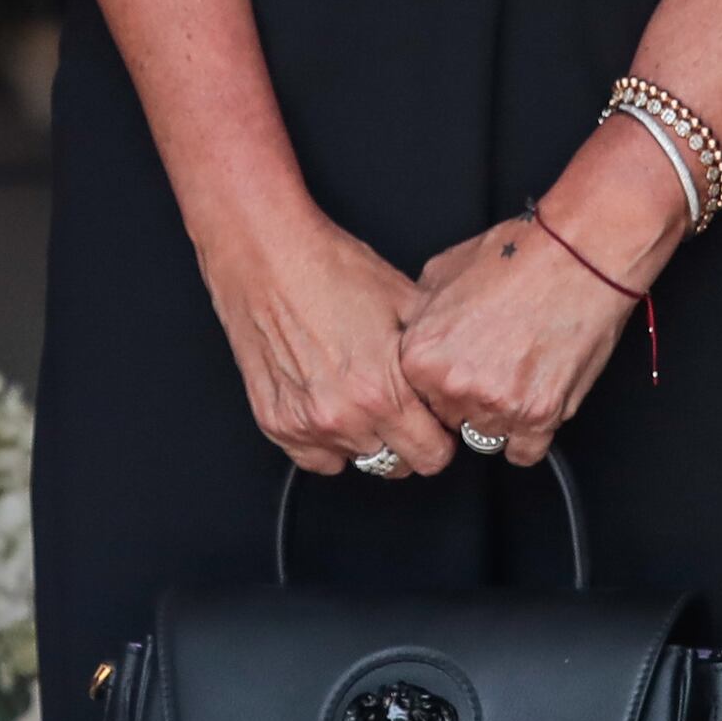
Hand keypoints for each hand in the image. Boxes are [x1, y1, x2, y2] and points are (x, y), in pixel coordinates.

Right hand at [194, 201, 451, 476]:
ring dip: (367, 437)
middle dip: (408, 440)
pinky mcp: (276, 422)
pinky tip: (330, 402)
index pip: (434, 455)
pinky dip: (327, 441)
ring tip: (360, 394)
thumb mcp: (405, 301)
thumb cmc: (331, 269)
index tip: (434, 419)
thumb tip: (456, 376)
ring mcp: (306, 424)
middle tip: (400, 405)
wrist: (265, 254)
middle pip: (399, 466)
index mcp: (384, 391)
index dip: (441, 435)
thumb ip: (435, 352)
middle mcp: (344, 416)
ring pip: (358, 461)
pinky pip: (316, 458)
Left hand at [397, 213, 641, 467]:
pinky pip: (523, 452)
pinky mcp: (538, 415)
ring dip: (497, 416)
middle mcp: (453, 384)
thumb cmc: (517, 256)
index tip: (452, 375)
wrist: (578, 255)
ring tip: (516, 375)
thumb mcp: (441, 272)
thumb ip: (420, 316)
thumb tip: (414, 335)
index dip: (435, 384)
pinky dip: (528, 435)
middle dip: (465, 400)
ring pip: (484, 436)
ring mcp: (496, 403)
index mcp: (421, 354)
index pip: (413, 397)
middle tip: (490, 367)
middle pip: (448, 419)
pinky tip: (533, 401)